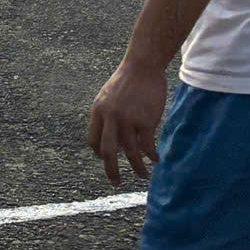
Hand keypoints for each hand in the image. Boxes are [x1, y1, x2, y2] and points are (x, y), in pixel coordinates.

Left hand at [87, 60, 165, 184]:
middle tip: (116, 182)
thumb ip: (107, 118)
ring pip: (130, 153)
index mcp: (98, 111)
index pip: (93, 140)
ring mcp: (128, 119)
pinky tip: (156, 159)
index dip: (99, 153)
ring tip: (142, 175)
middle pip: (107, 151)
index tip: (106, 160)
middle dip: (111, 170)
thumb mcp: (108, 97)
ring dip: (137, 168)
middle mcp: (110, 117)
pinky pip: (147, 146)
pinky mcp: (146, 121)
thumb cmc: (126, 82)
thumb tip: (114, 144)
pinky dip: (151, 156)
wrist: (142, 67)